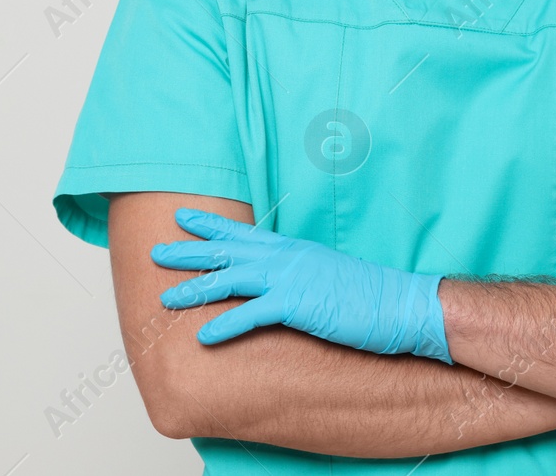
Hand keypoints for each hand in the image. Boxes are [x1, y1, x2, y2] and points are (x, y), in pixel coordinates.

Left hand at [150, 208, 451, 361]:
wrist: (399, 303)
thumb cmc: (366, 294)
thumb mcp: (324, 272)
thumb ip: (297, 270)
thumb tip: (278, 278)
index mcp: (291, 249)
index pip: (241, 232)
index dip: (209, 225)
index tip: (181, 218)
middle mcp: (285, 258)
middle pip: (226, 251)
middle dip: (188, 251)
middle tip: (156, 251)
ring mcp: (289, 279)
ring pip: (229, 279)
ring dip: (195, 288)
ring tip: (164, 299)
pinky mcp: (296, 305)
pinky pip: (251, 315)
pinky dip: (223, 325)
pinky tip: (202, 336)